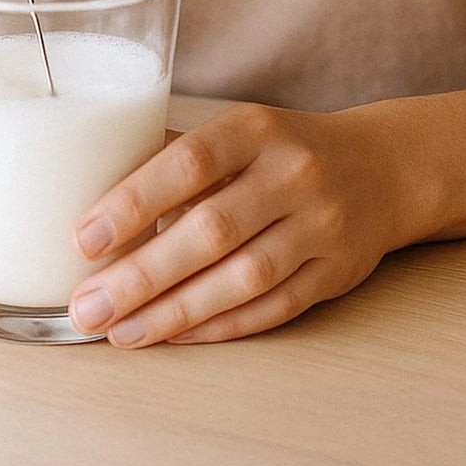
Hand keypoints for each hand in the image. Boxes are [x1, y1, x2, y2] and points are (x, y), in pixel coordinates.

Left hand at [66, 101, 412, 345]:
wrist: (380, 168)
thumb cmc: (282, 150)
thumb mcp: (237, 132)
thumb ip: (176, 158)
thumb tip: (90, 191)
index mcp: (255, 128)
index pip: (191, 162)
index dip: (135, 201)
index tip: (84, 238)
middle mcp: (292, 173)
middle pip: (212, 230)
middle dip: (142, 274)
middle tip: (87, 306)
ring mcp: (321, 225)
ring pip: (242, 278)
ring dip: (175, 312)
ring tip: (120, 331)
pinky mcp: (336, 272)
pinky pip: (272, 308)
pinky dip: (219, 327)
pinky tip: (174, 337)